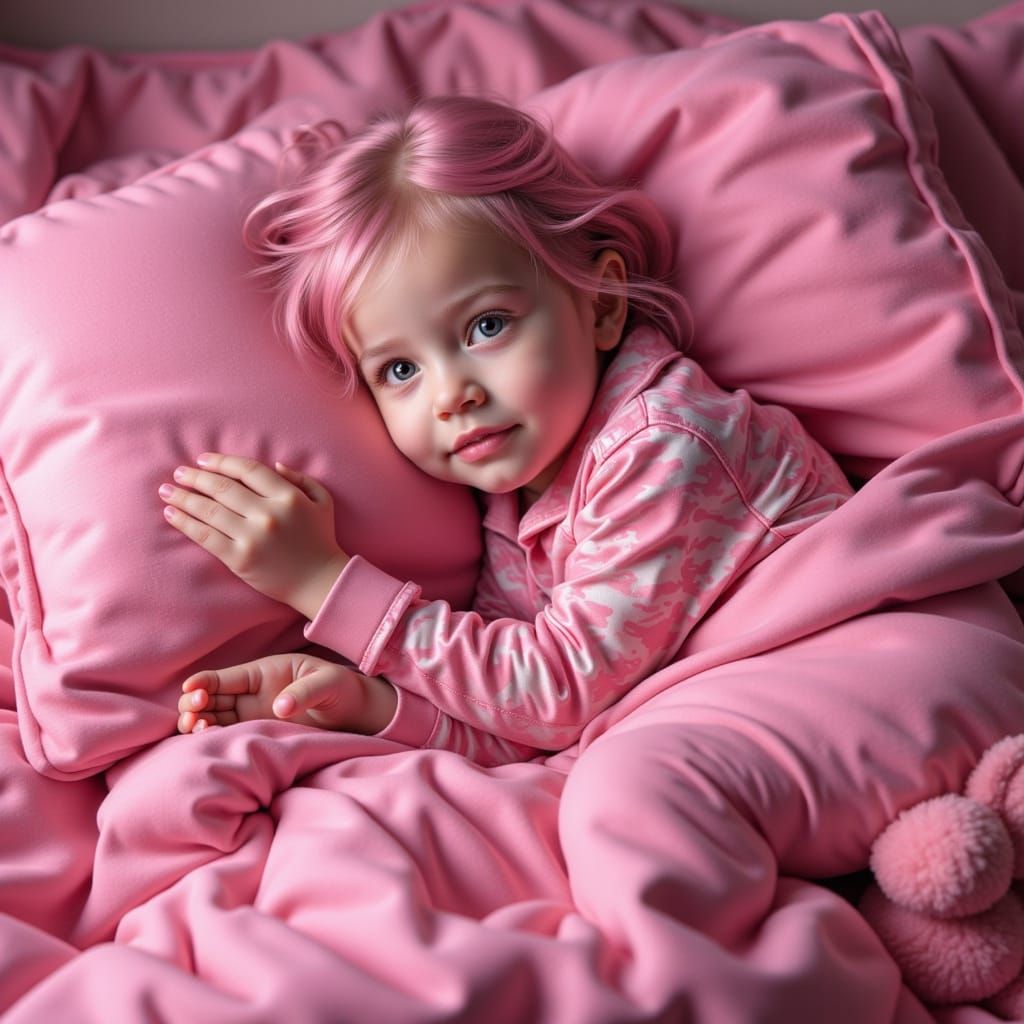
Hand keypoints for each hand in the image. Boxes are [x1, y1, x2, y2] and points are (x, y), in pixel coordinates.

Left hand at [160, 453, 347, 618]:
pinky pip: (205, 536)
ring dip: (183, 498)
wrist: (320, 582)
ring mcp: (252, 537)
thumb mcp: (322, 502)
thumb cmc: (320, 539)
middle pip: (223, 488)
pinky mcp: (239, 558)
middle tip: (179, 473)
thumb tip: (275, 464)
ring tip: (167, 491)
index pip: (247, 470)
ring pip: (209, 510)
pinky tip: (171, 514)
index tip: (202, 459)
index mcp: (288, 496)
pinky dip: (185, 523)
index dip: (221, 462)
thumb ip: (301, 479)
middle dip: (196, 477)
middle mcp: (268, 514)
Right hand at [176, 652, 397, 734]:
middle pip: (212, 698)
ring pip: (214, 718)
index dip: (205, 681)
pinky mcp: (259, 735)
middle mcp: (252, 694)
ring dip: (199, 723)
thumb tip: (280, 707)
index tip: (191, 689)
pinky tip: (206, 744)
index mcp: (264, 672)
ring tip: (197, 730)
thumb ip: (304, 692)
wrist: (355, 715)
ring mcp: (253, 716)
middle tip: (194, 714)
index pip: (226, 676)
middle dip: (195, 703)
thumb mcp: (328, 683)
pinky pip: (228, 737)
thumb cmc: (342, 690)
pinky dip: (213, 740)